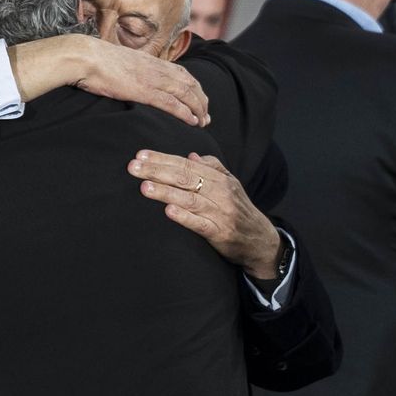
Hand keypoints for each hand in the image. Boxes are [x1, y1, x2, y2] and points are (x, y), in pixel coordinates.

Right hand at [9, 35, 209, 126]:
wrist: (84, 56)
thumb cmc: (93, 59)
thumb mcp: (118, 61)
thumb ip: (129, 69)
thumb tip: (127, 76)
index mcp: (150, 61)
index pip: (182, 73)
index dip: (194, 87)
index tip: (198, 100)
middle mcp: (156, 68)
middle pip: (190, 84)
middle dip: (201, 100)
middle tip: (206, 115)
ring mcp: (151, 79)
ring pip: (186, 94)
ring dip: (198, 108)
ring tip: (203, 121)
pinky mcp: (144, 91)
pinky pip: (171, 103)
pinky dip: (185, 112)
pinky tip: (192, 121)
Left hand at [129, 150, 280, 276]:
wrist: (261, 241)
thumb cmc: (239, 210)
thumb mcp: (231, 185)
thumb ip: (212, 168)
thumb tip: (191, 156)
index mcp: (220, 179)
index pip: (186, 165)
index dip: (163, 159)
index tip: (140, 155)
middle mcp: (221, 193)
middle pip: (185, 179)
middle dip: (157, 171)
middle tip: (133, 167)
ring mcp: (220, 213)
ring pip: (190, 199)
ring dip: (166, 192)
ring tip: (144, 186)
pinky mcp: (220, 233)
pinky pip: (200, 224)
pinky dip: (184, 217)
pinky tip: (168, 211)